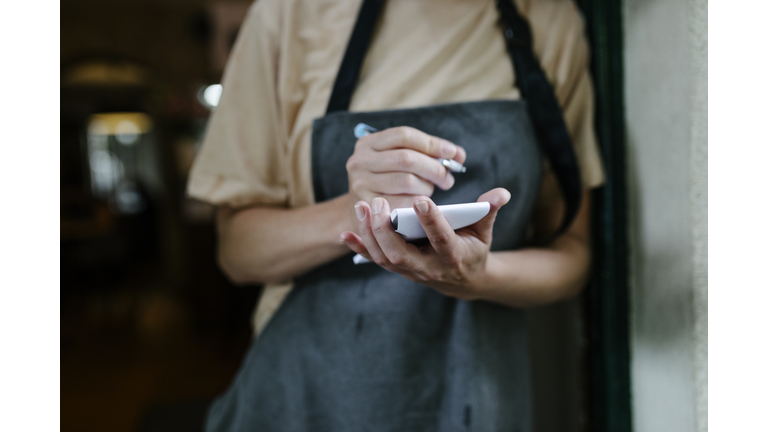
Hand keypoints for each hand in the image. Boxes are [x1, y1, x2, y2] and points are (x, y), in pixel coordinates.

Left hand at [340, 188, 511, 299]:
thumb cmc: (473, 248)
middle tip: (379, 202)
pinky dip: (360, 247)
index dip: (432, 221)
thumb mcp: (485, 232)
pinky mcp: (398, 269)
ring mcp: (411, 270)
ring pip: (386, 257)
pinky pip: (376, 260)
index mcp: (453, 254)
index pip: (441, 238)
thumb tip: (502, 192)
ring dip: (370, 234)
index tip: (420, 199)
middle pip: (403, 253)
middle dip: (387, 229)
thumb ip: (489, 211)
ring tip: (362, 206)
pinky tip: (345, 232)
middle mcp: (429, 266)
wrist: (464, 281)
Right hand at [345, 126, 465, 229]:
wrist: (363, 213)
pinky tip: (422, 204)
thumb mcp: (399, 161)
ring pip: (407, 181)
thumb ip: (428, 153)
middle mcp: (359, 161)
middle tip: (448, 178)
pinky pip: (403, 203)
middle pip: (407, 158)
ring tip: (430, 191)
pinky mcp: (368, 207)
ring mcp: (360, 185)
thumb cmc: (388, 182)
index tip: (452, 153)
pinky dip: (419, 203)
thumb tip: (458, 154)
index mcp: (367, 143)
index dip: (432, 143)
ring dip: (427, 187)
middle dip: (434, 168)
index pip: (405, 135)